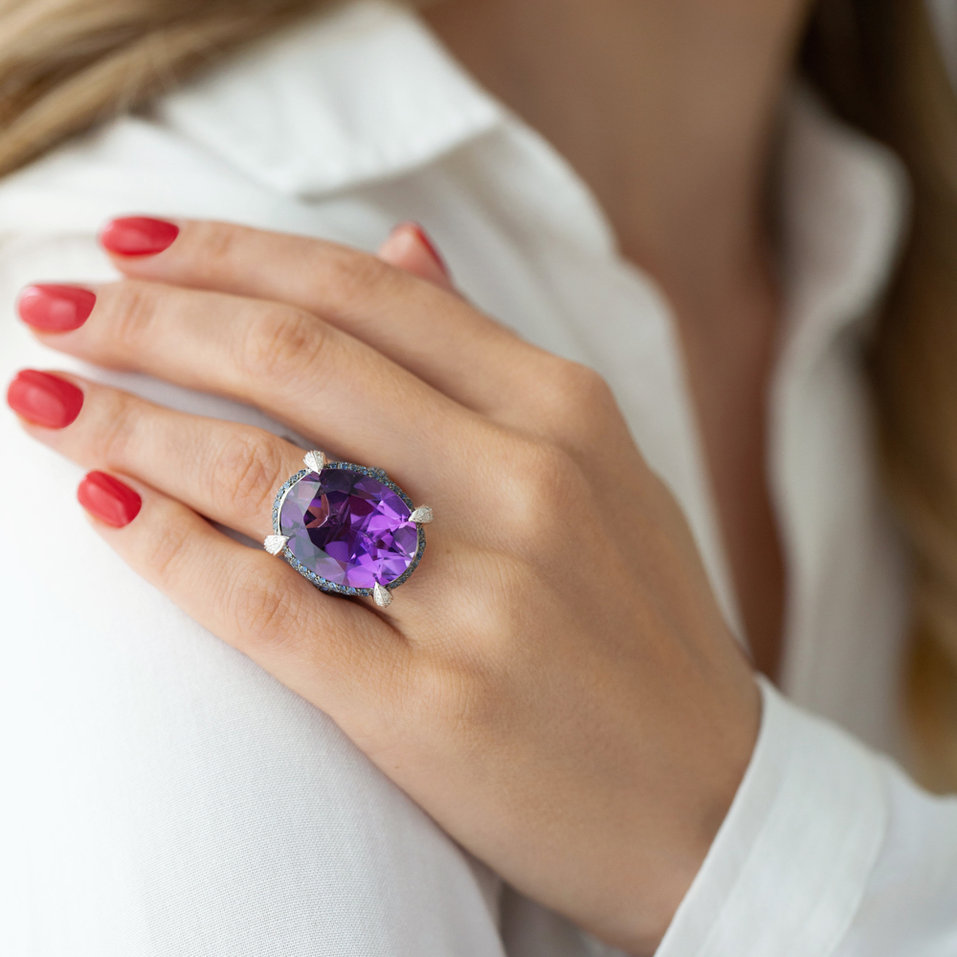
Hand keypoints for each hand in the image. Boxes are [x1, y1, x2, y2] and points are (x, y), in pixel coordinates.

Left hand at [7, 216, 759, 953]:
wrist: (710, 798)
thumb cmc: (643, 627)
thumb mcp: (600, 467)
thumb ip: (490, 358)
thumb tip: (400, 246)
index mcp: (566, 412)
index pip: (368, 294)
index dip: (235, 254)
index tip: (138, 244)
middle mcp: (527, 484)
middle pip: (299, 361)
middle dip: (154, 318)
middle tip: (57, 303)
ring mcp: (485, 599)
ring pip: (266, 475)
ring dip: (130, 419)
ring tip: (46, 393)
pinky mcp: (435, 709)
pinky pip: (266, 608)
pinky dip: (165, 548)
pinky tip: (101, 503)